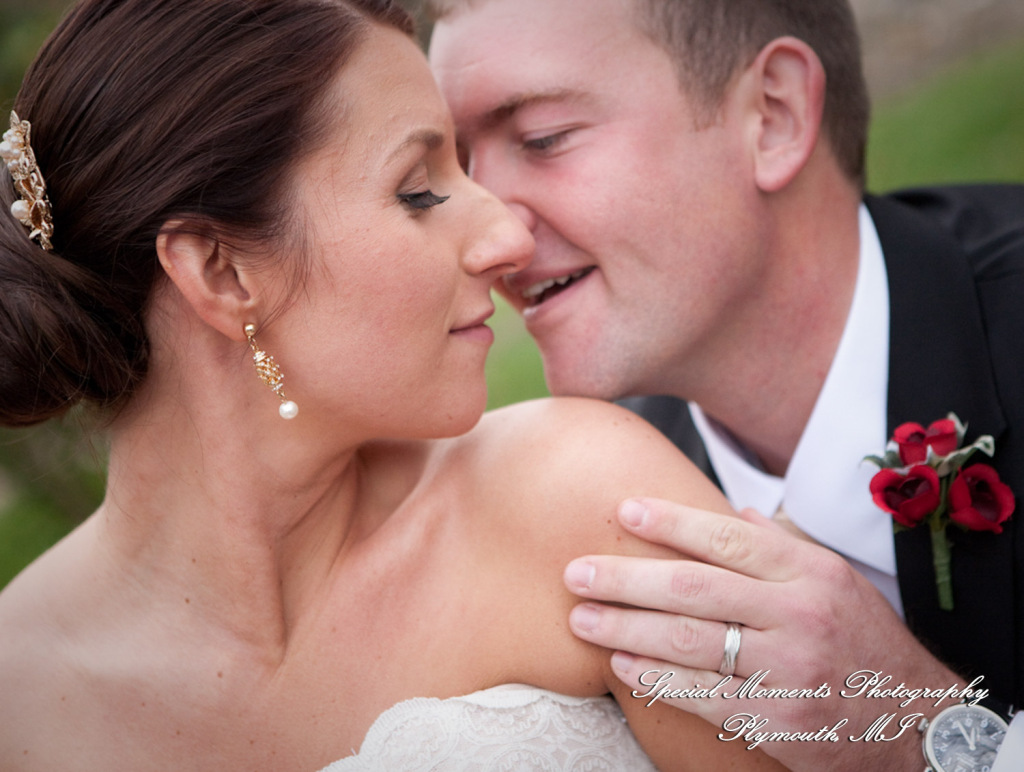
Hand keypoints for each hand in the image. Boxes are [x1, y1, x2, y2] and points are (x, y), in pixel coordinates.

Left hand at [564, 498, 963, 770]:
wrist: (912, 721)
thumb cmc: (862, 639)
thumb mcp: (836, 580)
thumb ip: (781, 545)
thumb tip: (734, 511)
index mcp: (810, 572)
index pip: (727, 538)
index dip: (670, 523)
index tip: (623, 510)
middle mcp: (798, 615)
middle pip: (694, 588)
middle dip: (627, 578)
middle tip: (576, 572)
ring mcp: (785, 670)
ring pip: (689, 642)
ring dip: (626, 628)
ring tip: (581, 617)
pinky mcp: (774, 718)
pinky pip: (701, 694)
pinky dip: (655, 678)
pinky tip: (621, 663)